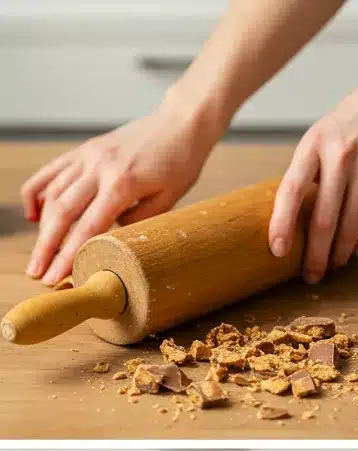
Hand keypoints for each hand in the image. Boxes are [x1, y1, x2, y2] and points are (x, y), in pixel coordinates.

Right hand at [20, 102, 217, 285]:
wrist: (178, 124)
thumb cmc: (179, 164)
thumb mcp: (168, 200)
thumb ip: (138, 221)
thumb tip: (111, 239)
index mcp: (122, 183)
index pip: (88, 227)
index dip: (69, 255)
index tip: (57, 277)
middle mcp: (99, 167)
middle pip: (63, 212)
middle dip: (47, 247)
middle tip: (37, 273)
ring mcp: (88, 155)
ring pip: (53, 193)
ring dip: (42, 227)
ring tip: (38, 255)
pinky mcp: (84, 150)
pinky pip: (52, 171)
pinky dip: (38, 192)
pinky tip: (34, 215)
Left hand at [269, 29, 357, 283]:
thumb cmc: (356, 120)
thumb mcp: (324, 134)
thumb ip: (311, 170)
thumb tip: (296, 213)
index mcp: (314, 144)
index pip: (291, 189)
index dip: (282, 223)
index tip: (277, 250)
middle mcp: (339, 157)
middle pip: (323, 219)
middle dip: (315, 254)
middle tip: (309, 275)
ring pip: (349, 226)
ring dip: (339, 254)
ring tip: (331, 267)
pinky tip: (351, 247)